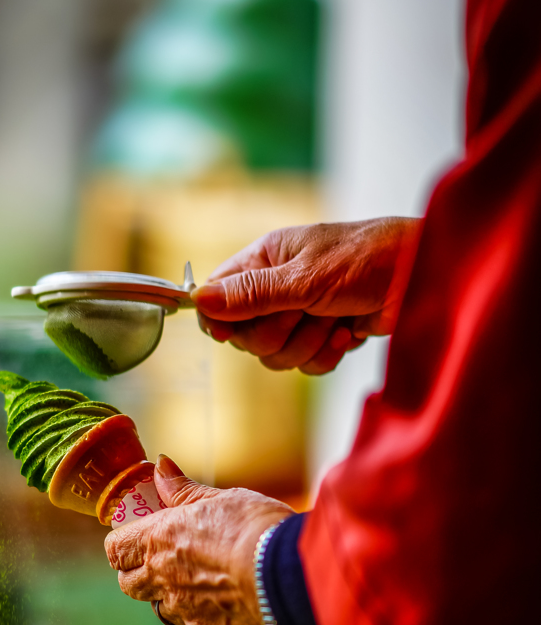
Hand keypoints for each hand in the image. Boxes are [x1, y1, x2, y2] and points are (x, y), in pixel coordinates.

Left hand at [104, 455, 292, 624]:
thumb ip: (183, 489)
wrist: (287, 573)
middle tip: (162, 559)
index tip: (137, 536)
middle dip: (139, 573)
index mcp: (159, 538)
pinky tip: (226, 596)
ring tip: (199, 578)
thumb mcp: (220, 498)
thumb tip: (160, 465)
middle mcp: (164, 576)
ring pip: (162, 607)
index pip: (116, 548)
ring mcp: (185, 608)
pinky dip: (203, 611)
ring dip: (170, 595)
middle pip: (129, 583)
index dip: (122, 544)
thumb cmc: (254, 527)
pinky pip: (195, 623)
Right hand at [191, 217, 421, 374]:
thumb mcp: (304, 278)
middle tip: (306, 313)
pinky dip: (329, 353)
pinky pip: (306, 364)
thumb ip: (252, 294)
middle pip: (245, 335)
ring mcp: (302, 314)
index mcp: (265, 260)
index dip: (220, 318)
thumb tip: (199, 301)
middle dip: (279, 333)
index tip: (230, 332)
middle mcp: (278, 287)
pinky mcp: (326, 336)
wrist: (426, 277)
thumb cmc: (368, 259)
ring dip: (308, 343)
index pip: (218, 295)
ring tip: (337, 320)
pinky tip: (350, 332)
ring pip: (276, 355)